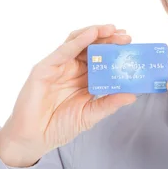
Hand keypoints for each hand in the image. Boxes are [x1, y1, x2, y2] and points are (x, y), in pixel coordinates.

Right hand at [0, 24, 136, 166]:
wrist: (34, 139)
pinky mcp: (45, 68)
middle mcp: (72, 68)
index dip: (116, 49)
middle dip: (110, 38)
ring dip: (95, 33)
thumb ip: (109, 103)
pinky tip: (91, 34)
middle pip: (92, 46)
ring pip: (78, 42)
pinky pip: (63, 50)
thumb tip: (132, 95)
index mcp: (84, 77)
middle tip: (127, 36)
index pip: (102, 57)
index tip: (131, 45)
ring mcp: (58, 66)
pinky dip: (78, 41)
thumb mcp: (91, 114)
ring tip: (112, 29)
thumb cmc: (60, 126)